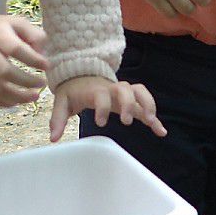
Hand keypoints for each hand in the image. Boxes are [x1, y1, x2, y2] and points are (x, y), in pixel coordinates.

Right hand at [0, 11, 51, 105]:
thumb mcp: (15, 22)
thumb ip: (33, 34)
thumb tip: (42, 53)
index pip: (16, 49)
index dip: (33, 60)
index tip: (47, 66)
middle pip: (5, 72)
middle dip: (27, 82)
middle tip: (42, 84)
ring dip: (18, 97)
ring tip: (35, 97)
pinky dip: (5, 103)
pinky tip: (18, 101)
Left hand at [48, 75, 166, 142]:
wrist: (82, 76)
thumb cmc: (73, 91)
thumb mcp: (62, 102)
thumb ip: (58, 119)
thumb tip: (53, 138)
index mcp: (96, 89)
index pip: (102, 95)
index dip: (102, 107)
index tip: (100, 122)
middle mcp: (112, 89)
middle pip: (126, 90)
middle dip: (129, 104)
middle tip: (127, 122)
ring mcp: (123, 93)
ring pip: (140, 92)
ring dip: (147, 105)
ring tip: (151, 122)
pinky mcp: (130, 100)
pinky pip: (145, 105)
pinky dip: (154, 117)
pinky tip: (161, 132)